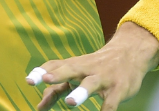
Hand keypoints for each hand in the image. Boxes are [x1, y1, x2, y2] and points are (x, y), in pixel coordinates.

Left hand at [28, 22, 158, 110]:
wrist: (129, 53)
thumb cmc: (96, 67)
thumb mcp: (76, 74)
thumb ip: (57, 89)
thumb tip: (39, 106)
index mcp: (74, 65)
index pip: (55, 65)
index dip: (42, 72)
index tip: (29, 81)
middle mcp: (86, 69)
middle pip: (71, 69)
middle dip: (58, 75)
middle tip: (45, 80)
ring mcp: (103, 78)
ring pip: (90, 83)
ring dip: (81, 92)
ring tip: (70, 103)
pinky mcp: (118, 89)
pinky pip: (111, 102)